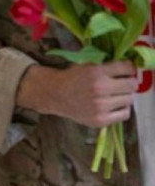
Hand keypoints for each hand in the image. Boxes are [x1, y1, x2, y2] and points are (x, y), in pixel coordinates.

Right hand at [18, 62, 138, 127]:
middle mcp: (100, 89)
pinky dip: (122, 109)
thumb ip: (107, 66)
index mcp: (96, 72)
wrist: (54, 94)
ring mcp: (101, 106)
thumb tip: (130, 69)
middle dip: (127, 82)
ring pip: (130, 99)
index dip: (129, 68)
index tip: (126, 70)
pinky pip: (125, 114)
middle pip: (131, 85)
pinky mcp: (100, 120)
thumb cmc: (72, 78)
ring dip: (124, 96)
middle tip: (121, 83)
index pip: (127, 67)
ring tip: (115, 95)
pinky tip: (113, 105)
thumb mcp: (87, 65)